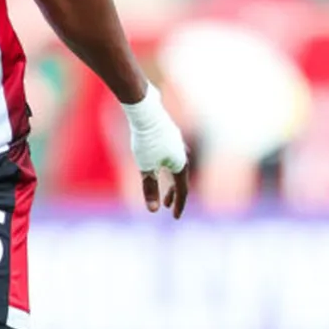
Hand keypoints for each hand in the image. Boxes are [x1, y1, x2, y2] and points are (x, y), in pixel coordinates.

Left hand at [122, 85, 189, 217]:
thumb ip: (149, 189)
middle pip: (181, 179)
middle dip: (173, 194)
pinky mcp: (169, 135)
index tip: (175, 217)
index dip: (179, 205)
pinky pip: (171, 156)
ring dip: (169, 180)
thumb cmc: (146, 140)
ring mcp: (177, 143)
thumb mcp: (145, 168)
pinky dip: (166, 167)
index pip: (183, 190)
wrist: (145, 111)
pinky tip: (156, 164)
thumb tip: (153, 210)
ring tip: (159, 184)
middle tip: (166, 206)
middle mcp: (183, 154)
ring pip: (176, 167)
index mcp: (181, 164)